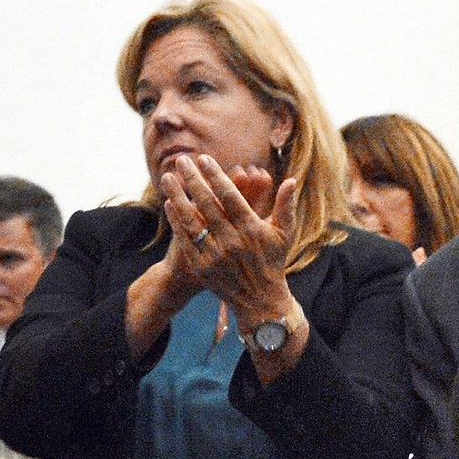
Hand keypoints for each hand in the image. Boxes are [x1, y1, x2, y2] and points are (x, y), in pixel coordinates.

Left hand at [160, 154, 297, 326]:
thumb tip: (291, 180)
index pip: (229, 196)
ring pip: (191, 220)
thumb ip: (285, 206)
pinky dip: (176, 221)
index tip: (204, 158)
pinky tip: (169, 204)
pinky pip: (185, 239)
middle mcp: (233, 241)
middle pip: (207, 204)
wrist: (260, 300)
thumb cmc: (272, 261)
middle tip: (181, 160)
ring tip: (167, 178)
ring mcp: (215, 255)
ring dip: (177, 197)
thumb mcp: (283, 234)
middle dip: (193, 179)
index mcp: (252, 230)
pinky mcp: (202, 267)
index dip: (215, 176)